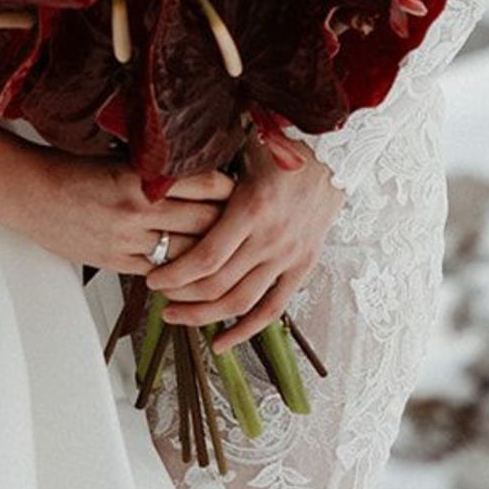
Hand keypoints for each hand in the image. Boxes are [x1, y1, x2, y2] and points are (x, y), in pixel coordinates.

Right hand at [0, 142, 236, 276]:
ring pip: (188, 254)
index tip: (241, 187)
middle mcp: (137, 209)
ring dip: (210, 254)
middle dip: (229, 224)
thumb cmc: (71, 172)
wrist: (29, 194)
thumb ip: (157, 173)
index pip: (205, 183)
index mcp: (140, 176)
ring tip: (228, 249)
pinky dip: (181, 273)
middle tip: (248, 222)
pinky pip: (160, 273)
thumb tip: (199, 176)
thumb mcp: (117, 161)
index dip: (230, 188)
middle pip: (204, 222)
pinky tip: (193, 270)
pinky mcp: (116, 262)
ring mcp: (127, 240)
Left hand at [145, 135, 342, 348]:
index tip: (152, 278)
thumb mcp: (241, 151)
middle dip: (181, 296)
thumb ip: (207, 174)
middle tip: (158, 297)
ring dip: (204, 317)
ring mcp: (289, 256)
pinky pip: (273, 309)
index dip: (175, 274)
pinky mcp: (302, 266)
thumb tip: (161, 182)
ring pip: (241, 303)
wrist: (336, 155)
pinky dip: (246, 331)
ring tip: (177, 317)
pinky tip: (222, 343)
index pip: (206, 257)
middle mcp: (271, 239)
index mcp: (252, 208)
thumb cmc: (282, 146)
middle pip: (218, 285)